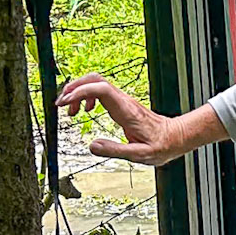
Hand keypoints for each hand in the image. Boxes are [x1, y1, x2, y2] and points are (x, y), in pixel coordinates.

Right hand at [57, 75, 180, 165]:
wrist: (174, 138)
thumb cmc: (159, 146)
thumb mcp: (138, 155)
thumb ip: (114, 150)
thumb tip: (92, 146)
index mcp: (126, 111)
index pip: (100, 89)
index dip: (80, 93)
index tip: (65, 104)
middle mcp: (123, 101)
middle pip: (94, 79)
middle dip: (74, 87)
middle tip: (61, 104)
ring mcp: (123, 100)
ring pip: (96, 83)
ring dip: (79, 92)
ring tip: (70, 110)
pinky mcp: (122, 103)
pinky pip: (101, 91)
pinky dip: (87, 97)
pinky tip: (86, 110)